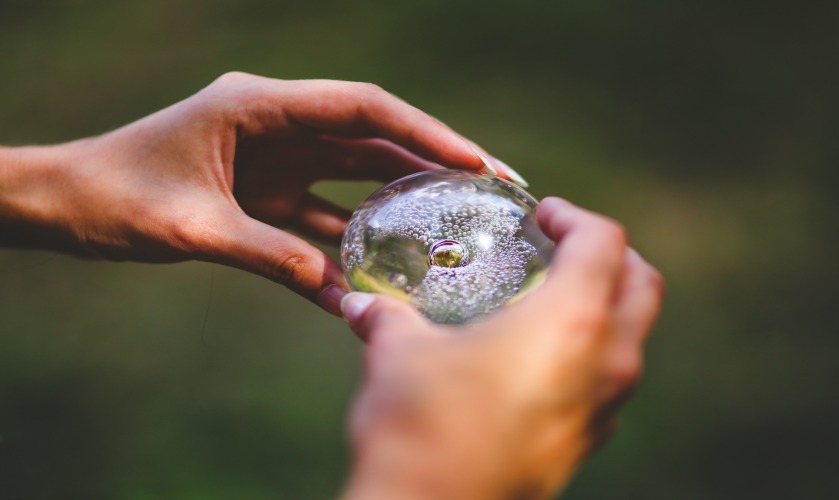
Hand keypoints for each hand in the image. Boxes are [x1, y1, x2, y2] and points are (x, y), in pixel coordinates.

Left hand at [0, 73, 521, 312]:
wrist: (68, 204)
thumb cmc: (114, 196)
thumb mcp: (188, 226)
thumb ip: (265, 252)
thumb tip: (336, 287)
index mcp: (257, 107)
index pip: (360, 108)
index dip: (422, 131)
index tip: (473, 159)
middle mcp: (277, 126)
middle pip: (372, 137)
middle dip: (433, 160)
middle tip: (493, 185)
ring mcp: (277, 160)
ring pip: (357, 176)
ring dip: (403, 201)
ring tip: (459, 225)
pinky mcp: (269, 194)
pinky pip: (325, 217)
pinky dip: (354, 243)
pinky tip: (387, 273)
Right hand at [341, 198, 663, 498]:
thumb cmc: (420, 424)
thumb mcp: (399, 354)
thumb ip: (387, 316)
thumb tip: (360, 302)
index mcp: (572, 322)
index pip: (604, 243)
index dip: (575, 216)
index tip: (543, 215)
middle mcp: (605, 363)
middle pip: (642, 287)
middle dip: (612, 255)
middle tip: (564, 245)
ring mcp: (602, 411)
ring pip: (632, 338)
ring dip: (606, 306)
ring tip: (552, 297)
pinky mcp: (584, 445)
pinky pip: (608, 383)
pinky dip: (590, 353)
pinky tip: (537, 359)